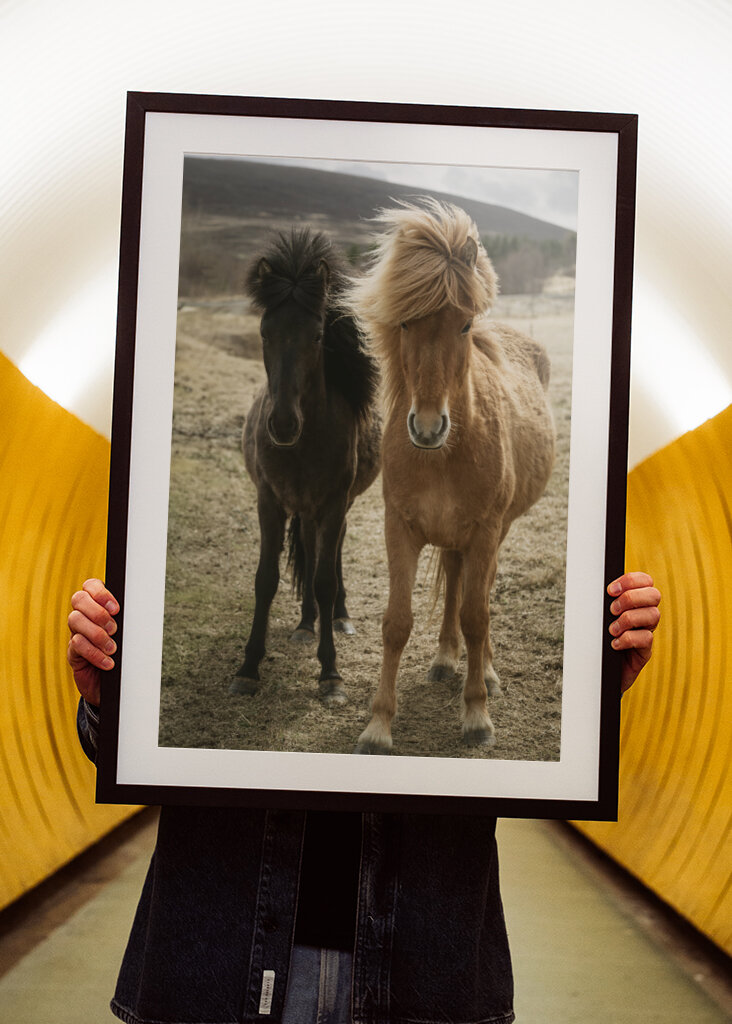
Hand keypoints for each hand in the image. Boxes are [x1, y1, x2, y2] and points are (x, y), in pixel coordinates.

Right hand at [67, 579, 119, 705]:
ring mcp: (76, 632)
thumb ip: (129, 620)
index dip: (100, 593)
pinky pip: (77, 644)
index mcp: (98, 605)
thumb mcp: (129, 634)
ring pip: (75, 620)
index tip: (116, 609)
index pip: (90, 585)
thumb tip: (141, 609)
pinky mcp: (73, 652)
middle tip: (114, 629)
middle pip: (78, 599)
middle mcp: (84, 616)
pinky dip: (94, 653)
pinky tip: (108, 662)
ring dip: (96, 634)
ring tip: (112, 648)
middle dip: (98, 612)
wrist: (116, 684)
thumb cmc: (125, 654)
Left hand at [607, 571, 660, 692]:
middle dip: (631, 598)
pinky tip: (614, 644)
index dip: (631, 580)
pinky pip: (646, 638)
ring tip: (611, 630)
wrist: (597, 671)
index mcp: (635, 602)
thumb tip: (592, 587)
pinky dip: (628, 639)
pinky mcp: (645, 651)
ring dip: (628, 619)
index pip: (645, 581)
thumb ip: (602, 602)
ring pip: (653, 615)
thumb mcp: (598, 617)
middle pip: (654, 595)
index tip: (610, 590)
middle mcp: (645, 615)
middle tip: (612, 610)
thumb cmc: (596, 640)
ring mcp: (646, 633)